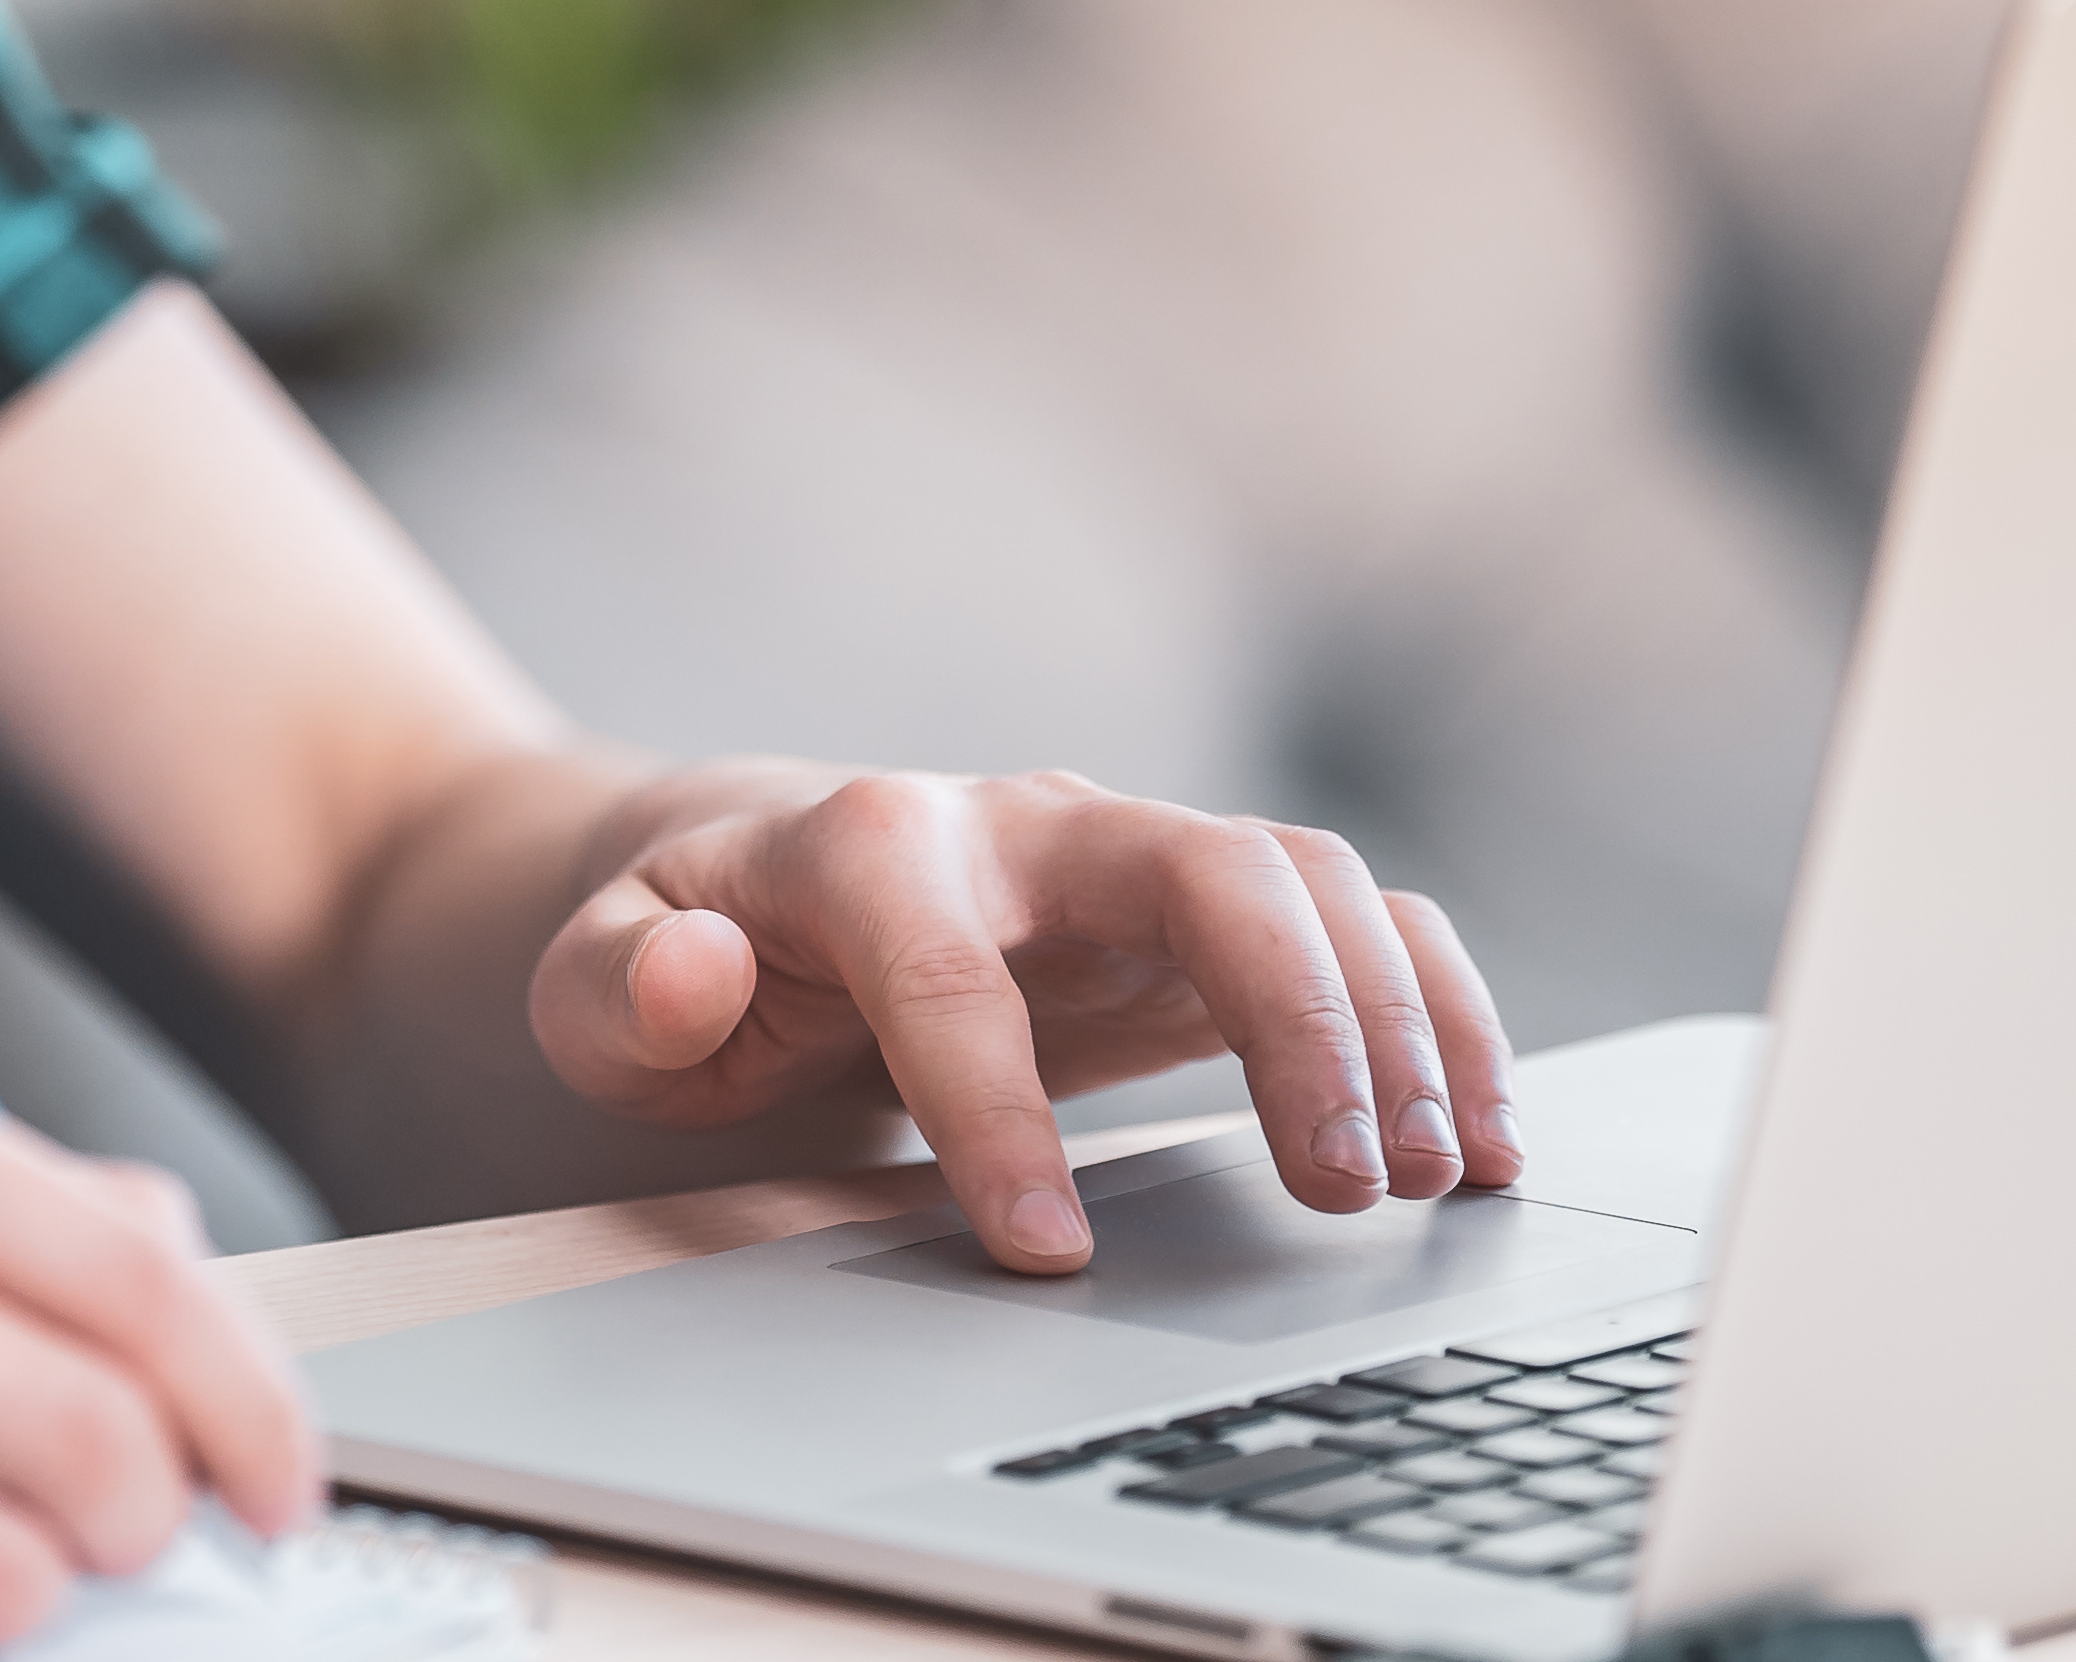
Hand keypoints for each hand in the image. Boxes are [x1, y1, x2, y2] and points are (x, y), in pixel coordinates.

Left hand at [527, 768, 1518, 1272]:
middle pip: (1199, 866)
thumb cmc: (687, 946)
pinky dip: (1435, 1010)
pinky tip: (1474, 1132)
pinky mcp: (1200, 915)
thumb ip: (627, 984)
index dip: (997, 1107)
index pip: (948, 967)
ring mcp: (1129, 857)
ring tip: (1428, 1176)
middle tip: (1340, 1188)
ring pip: (1300, 882)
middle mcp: (1026, 823)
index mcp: (868, 844)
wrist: (755, 880)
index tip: (1044, 1252)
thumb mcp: (601, 978)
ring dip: (1389, 1020)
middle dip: (1289, 1018)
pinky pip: (1351, 923)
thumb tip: (697, 969)